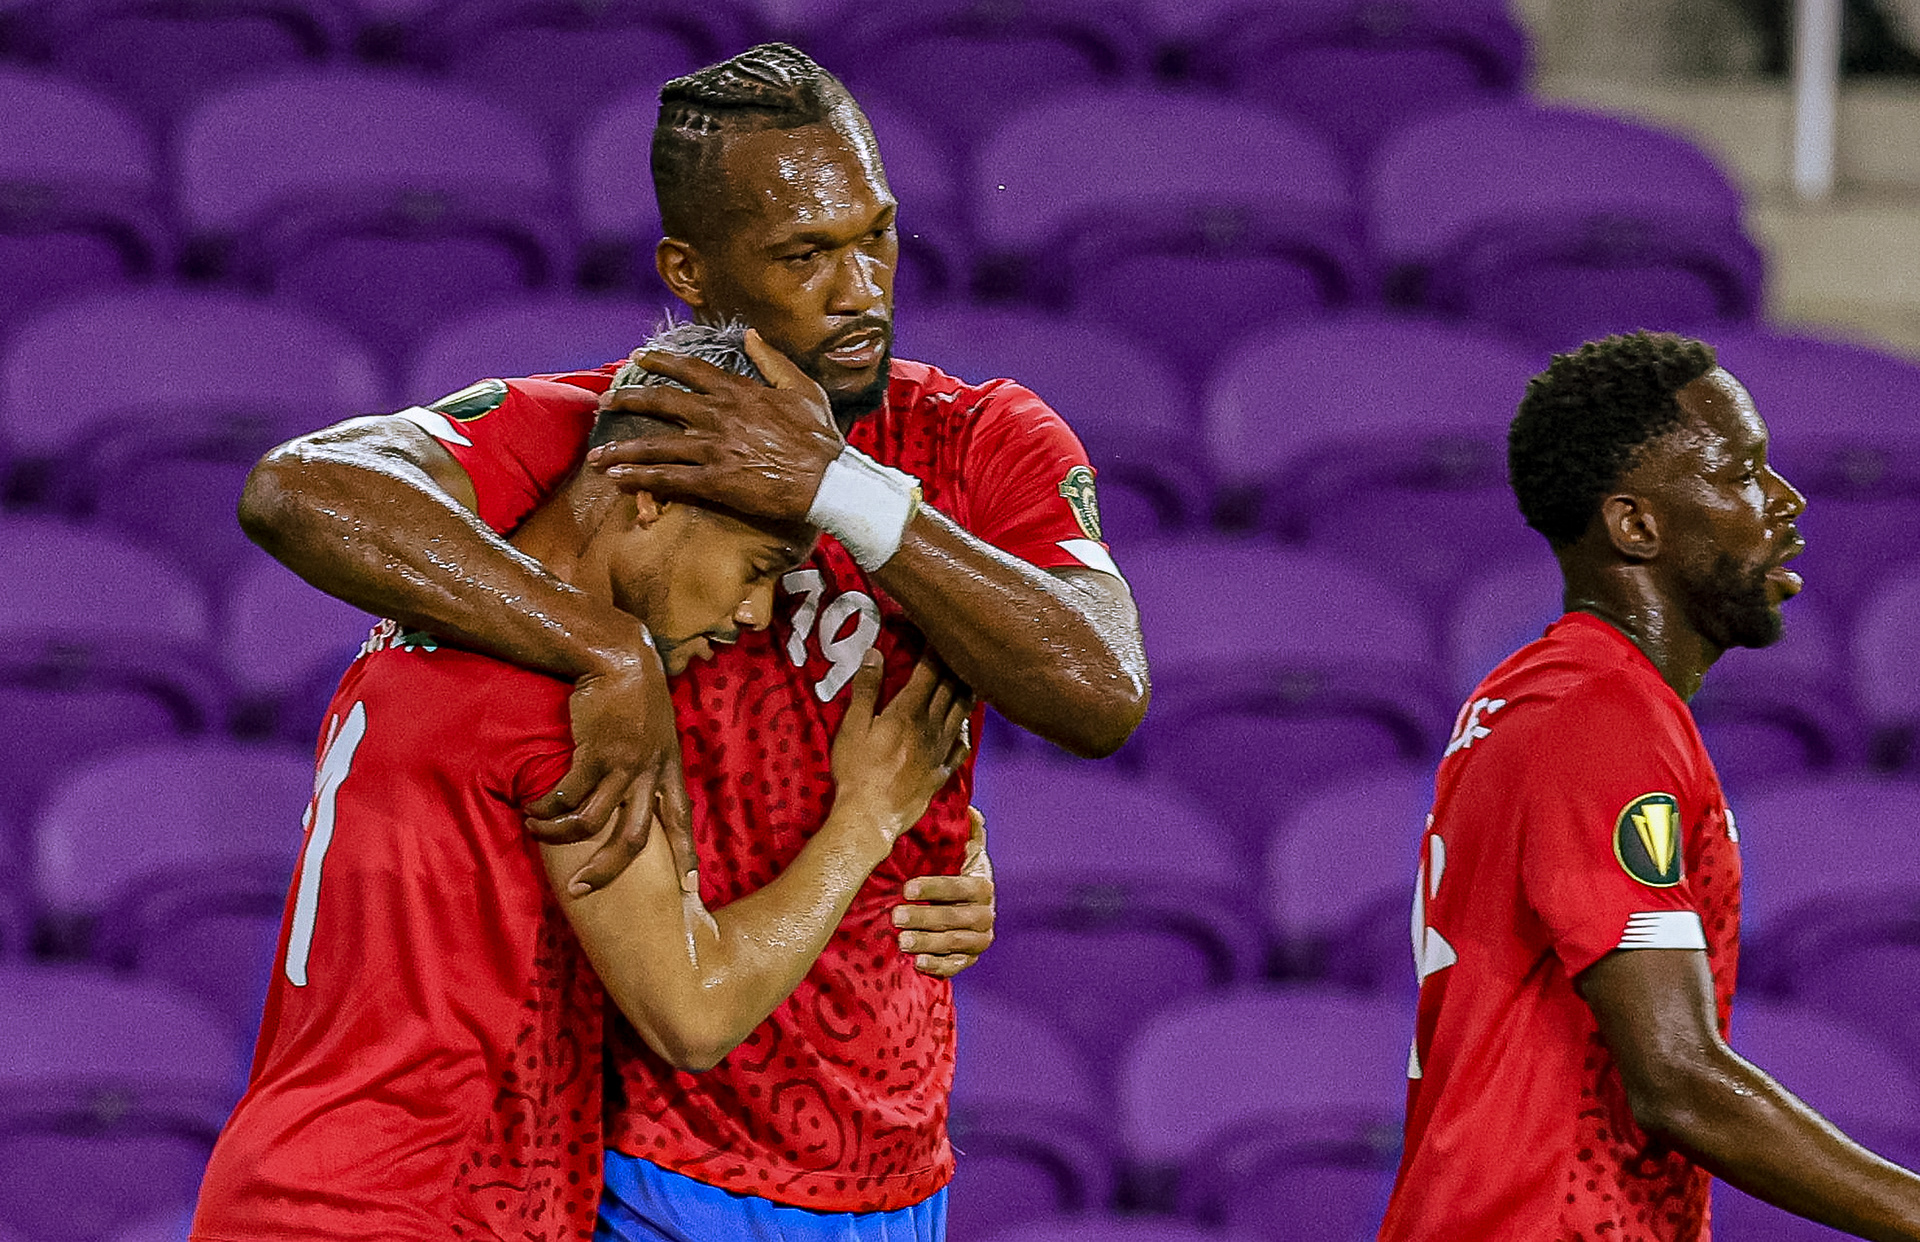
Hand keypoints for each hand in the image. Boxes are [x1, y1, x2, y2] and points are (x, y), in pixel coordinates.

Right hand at [523, 639, 696, 897]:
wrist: (619, 654)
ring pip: (591, 821)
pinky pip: (567, 796)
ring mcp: (624, 764)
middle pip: (634, 838)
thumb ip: (652, 757)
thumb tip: (637, 783)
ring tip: (537, 832)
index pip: (683, 820)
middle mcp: (651, 772)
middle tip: (582, 890)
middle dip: (607, 870)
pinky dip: (546, 809)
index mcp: (670, 767)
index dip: (687, 856)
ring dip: (559, 835)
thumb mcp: (657, 727)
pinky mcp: (595, 753)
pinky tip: (532, 809)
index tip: (692, 891)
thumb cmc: (635, 689)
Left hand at [589, 329, 843, 523]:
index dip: (661, 361)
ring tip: (599, 454)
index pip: (691, 369)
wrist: (828, 481)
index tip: (640, 357)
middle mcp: (719, 415)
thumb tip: (752, 335)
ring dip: (623, 448)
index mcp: (739, 390)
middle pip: (662, 401)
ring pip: (656, 444)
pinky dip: (641, 478)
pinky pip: (668, 478)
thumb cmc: (820, 437)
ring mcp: (714, 448)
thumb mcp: (802, 387)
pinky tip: (619, 478)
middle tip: (607, 401)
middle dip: (629, 399)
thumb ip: (773, 360)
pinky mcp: (714, 481)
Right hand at [830, 651, 971, 851]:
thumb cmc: (856, 772)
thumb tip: (874, 654)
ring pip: (961, 714)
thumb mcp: (853, 726)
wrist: (870, 816)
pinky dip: (966, 733)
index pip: (929, 672)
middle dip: (956, 666)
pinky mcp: (940, 774)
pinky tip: (967, 727)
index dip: (934, 650)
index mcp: (908, 712)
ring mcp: (939, 752)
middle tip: (962, 649)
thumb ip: (866, 689)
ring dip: (968, 692)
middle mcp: (930, 728)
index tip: (936, 634)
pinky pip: (960, 748)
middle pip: (950, 689)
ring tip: (974, 678)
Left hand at [898, 806, 995, 978]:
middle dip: (926, 917)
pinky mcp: (969, 959)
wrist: (962, 908)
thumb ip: (967, 832)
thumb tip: (971, 810)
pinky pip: (956, 966)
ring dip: (928, 942)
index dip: (936, 888)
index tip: (907, 888)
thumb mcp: (961, 852)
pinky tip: (917, 962)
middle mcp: (986, 914)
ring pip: (956, 943)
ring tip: (901, 940)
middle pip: (957, 917)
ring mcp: (979, 939)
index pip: (963, 887)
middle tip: (896, 915)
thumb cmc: (953, 873)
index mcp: (983, 885)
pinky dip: (938, 965)